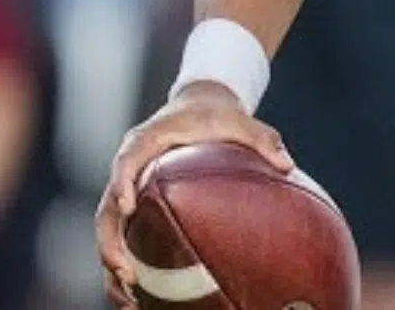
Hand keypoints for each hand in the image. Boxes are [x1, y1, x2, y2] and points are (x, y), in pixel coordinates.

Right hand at [95, 81, 293, 307]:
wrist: (199, 105)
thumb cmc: (217, 114)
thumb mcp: (241, 120)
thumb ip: (263, 139)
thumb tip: (288, 165)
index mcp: (148, 141)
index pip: (126, 160)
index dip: (121, 182)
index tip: (127, 206)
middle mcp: (129, 166)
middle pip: (107, 208)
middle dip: (111, 243)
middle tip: (128, 274)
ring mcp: (127, 187)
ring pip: (108, 229)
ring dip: (112, 263)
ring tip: (128, 299)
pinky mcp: (134, 204)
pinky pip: (120, 236)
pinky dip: (122, 264)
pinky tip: (137, 298)